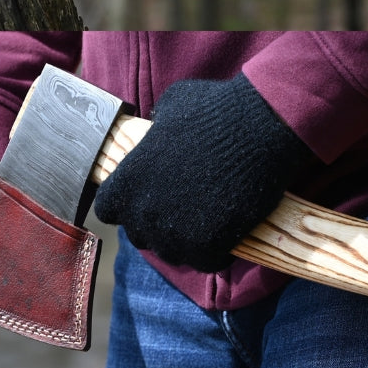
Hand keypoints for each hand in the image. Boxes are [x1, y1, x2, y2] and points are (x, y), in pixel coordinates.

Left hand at [94, 73, 313, 271]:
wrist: (260, 127)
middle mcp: (144, 213)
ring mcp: (176, 234)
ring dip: (185, 240)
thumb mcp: (172, 107)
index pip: (108, 209)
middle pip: (140, 234)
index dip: (126, 203)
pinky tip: (227, 230)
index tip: (146, 194)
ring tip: (207, 218)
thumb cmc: (214, 110)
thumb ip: (156, 130)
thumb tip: (157, 133)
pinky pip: (206, 261)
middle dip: (157, 223)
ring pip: (172, 252)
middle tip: (182, 205)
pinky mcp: (209, 247)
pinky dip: (216, 251)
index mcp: (127, 181)